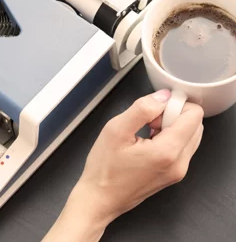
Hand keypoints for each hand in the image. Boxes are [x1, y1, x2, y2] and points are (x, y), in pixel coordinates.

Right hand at [43, 90, 203, 241]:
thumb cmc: (104, 168)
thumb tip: (163, 96)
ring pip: (190, 136)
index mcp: (168, 152)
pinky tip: (146, 141)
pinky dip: (169, 138)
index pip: (194, 116)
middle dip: (173, 115)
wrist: (100, 198)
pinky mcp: (174, 174)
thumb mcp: (115, 130)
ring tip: (145, 131)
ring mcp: (179, 171)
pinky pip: (182, 148)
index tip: (153, 110)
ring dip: (171, 127)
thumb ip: (142, 109)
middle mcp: (180, 163)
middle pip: (195, 125)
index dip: (175, 105)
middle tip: (147, 121)